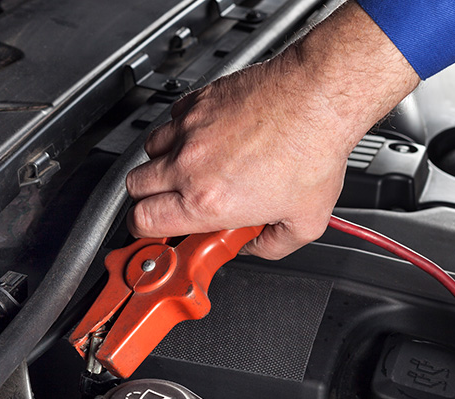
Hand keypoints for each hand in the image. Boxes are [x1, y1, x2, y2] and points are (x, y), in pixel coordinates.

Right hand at [126, 2, 418, 258]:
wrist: (319, 96)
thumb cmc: (313, 150)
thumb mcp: (305, 222)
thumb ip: (273, 246)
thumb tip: (258, 246)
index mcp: (206, 202)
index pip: (144, 221)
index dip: (144, 229)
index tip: (156, 229)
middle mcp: (189, 165)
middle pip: (135, 186)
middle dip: (150, 197)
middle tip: (175, 200)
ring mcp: (189, 130)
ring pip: (149, 150)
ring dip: (164, 163)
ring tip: (193, 168)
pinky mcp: (198, 102)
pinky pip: (171, 119)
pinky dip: (180, 131)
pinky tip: (207, 138)